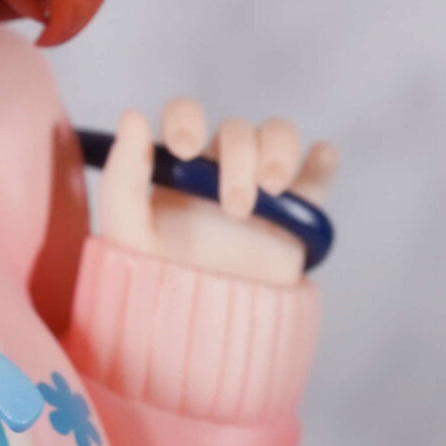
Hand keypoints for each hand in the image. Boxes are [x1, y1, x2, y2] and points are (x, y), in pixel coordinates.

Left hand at [95, 98, 337, 288]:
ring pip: (277, 135)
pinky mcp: (298, 212)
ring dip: (278, 148)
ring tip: (272, 187)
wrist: (204, 331)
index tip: (187, 148)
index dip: (188, 118)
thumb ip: (123, 175)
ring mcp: (262, 186)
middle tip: (234, 208)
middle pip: (237, 129)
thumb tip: (133, 114)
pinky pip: (317, 172)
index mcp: (179, 164)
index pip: (186, 114)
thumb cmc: (155, 280)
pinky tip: (318, 158)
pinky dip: (322, 159)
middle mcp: (220, 166)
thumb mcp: (127, 232)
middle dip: (238, 158)